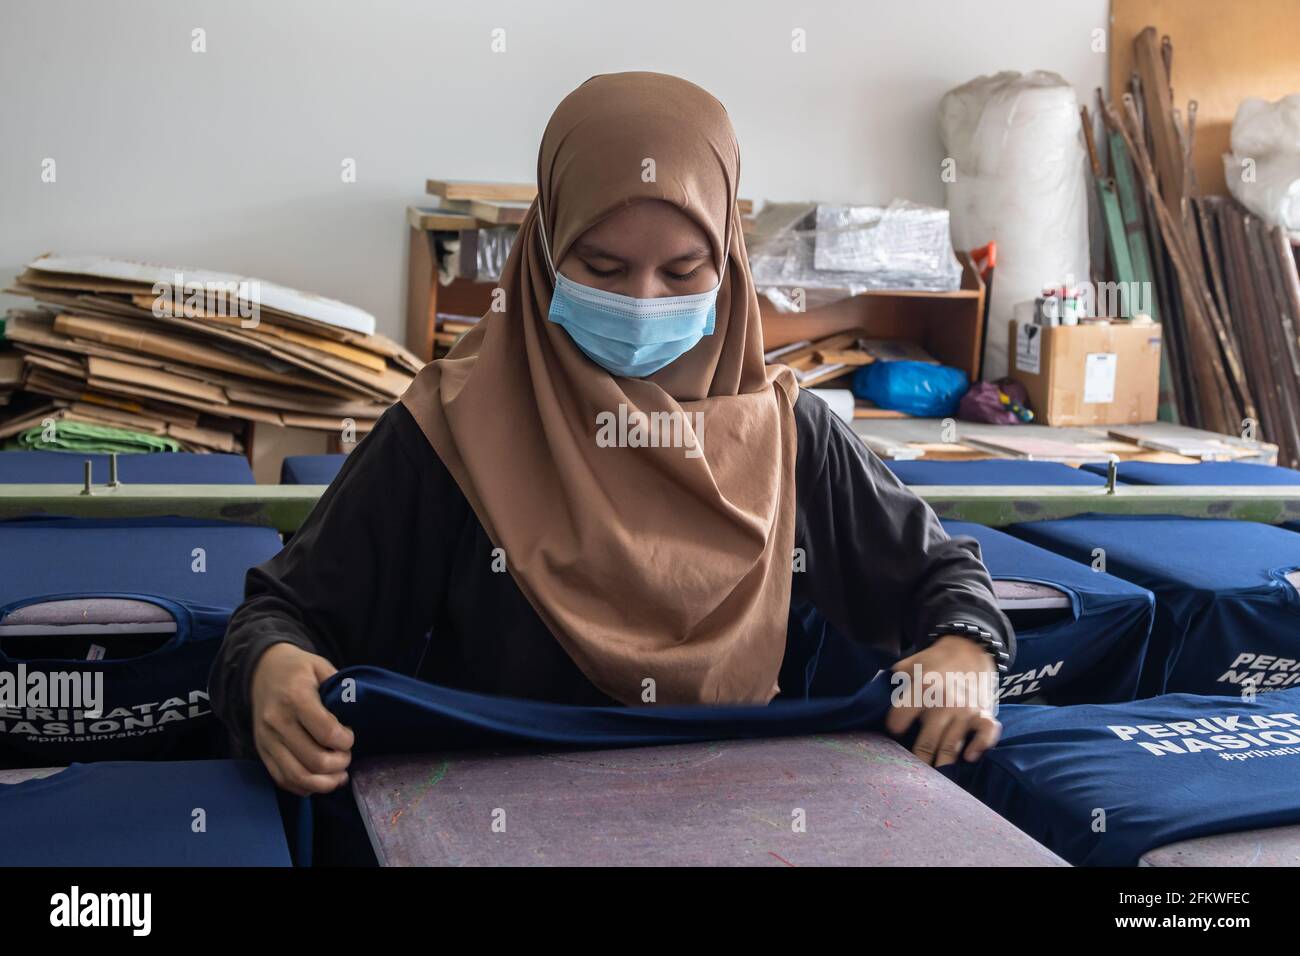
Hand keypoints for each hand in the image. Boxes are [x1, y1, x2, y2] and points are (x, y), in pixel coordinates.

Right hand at [250, 642, 354, 794]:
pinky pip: (283, 779)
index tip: (350, 735)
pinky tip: (321, 779)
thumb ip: (340, 687)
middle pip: (314, 760)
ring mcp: (267, 740)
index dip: (346, 741)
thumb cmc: (297, 669)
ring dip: (325, 782)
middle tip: (347, 755)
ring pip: (298, 776)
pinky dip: (306, 786)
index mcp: (295, 698)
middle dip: (340, 763)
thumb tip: (358, 709)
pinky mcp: (261, 752)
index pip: (326, 732)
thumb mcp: (320, 666)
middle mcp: (277, 722)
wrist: (260, 670)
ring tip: (339, 774)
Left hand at [885, 635, 1001, 767]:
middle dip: (916, 761)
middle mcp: (943, 702)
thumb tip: (873, 699)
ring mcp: (965, 710)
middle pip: (925, 743)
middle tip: (910, 772)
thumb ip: (892, 683)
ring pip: (951, 747)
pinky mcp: (984, 713)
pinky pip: (986, 735)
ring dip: (941, 764)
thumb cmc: (934, 661)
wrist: (969, 647)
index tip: (893, 736)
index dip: (893, 730)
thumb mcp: (909, 665)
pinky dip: (979, 747)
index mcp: (921, 689)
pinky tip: (969, 758)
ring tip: (932, 779)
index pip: (898, 721)